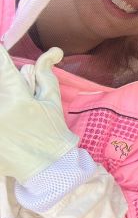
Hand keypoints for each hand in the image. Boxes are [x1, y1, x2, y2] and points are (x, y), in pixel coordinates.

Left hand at [0, 46, 78, 182]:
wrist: (49, 167)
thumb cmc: (52, 131)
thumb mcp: (52, 101)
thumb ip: (46, 74)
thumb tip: (52, 50)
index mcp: (18, 101)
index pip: (3, 70)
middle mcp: (1, 112)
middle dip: (3, 85)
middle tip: (13, 100)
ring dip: (3, 99)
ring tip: (12, 116)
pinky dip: (0, 121)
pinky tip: (7, 125)